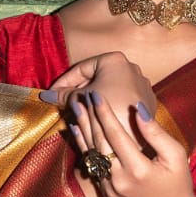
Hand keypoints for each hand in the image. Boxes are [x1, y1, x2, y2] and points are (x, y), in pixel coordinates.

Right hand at [40, 52, 155, 131]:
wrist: (133, 136)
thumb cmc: (105, 112)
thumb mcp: (80, 101)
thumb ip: (64, 95)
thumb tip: (47, 96)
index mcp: (114, 60)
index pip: (81, 69)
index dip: (63, 82)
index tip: (52, 93)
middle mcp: (132, 67)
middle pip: (97, 78)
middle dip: (79, 91)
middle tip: (63, 103)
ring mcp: (142, 84)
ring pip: (111, 89)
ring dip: (94, 99)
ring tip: (79, 112)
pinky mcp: (148, 101)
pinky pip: (123, 99)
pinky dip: (110, 105)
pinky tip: (98, 117)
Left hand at [68, 92, 195, 196]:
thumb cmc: (179, 184)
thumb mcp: (176, 155)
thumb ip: (156, 133)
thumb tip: (137, 108)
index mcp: (138, 169)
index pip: (115, 134)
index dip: (104, 113)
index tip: (95, 95)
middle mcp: (120, 180)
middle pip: (99, 143)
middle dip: (89, 118)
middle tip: (80, 97)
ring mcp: (110, 189)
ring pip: (91, 154)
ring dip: (82, 130)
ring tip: (75, 109)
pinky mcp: (107, 194)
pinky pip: (92, 166)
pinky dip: (84, 146)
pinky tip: (78, 130)